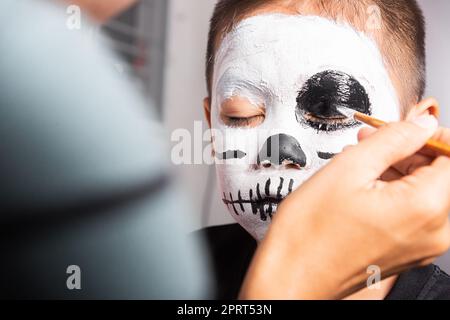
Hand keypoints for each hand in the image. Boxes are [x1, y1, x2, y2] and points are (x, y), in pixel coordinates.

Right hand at [240, 116, 449, 298]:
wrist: (291, 275)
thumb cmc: (310, 232)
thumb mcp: (349, 168)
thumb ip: (393, 139)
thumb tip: (422, 124)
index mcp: (424, 207)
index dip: (430, 136)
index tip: (405, 128)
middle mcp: (433, 232)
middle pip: (442, 175)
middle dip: (412, 151)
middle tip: (376, 139)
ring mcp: (422, 246)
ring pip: (427, 192)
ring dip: (401, 171)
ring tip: (362, 162)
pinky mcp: (408, 252)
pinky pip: (415, 212)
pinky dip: (396, 192)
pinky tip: (364, 184)